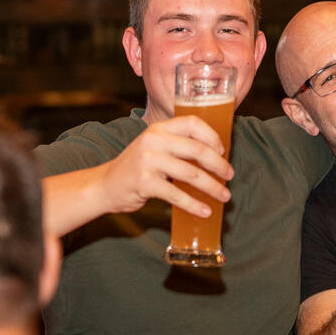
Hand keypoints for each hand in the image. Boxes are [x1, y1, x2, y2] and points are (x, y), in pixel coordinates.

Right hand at [97, 115, 233, 216]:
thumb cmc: (137, 167)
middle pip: (197, 149)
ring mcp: (148, 161)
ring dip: (212, 187)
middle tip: (230, 176)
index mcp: (159, 128)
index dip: (213, 136)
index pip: (193, 123)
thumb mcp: (154, 147)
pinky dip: (194, 205)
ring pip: (191, 174)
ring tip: (224, 196)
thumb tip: (214, 156)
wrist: (105, 185)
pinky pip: (177, 195)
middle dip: (218, 165)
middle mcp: (153, 140)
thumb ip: (177, 146)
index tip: (224, 151)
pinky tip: (205, 211)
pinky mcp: (145, 182)